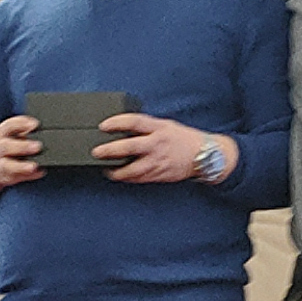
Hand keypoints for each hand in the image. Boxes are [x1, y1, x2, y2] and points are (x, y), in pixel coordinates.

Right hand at [0, 114, 42, 195]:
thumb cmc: (5, 147)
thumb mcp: (9, 135)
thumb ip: (23, 131)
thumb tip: (38, 130)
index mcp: (0, 135)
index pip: (8, 126)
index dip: (21, 123)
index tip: (35, 124)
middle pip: (5, 146)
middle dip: (21, 146)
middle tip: (38, 146)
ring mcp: (0, 165)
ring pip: (7, 166)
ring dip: (21, 166)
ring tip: (33, 166)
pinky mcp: (6, 177)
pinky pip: (16, 178)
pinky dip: (28, 176)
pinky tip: (39, 172)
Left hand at [93, 114, 230, 184]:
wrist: (204, 155)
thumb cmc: (183, 138)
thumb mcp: (165, 125)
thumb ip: (146, 127)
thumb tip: (123, 128)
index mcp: (159, 128)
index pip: (134, 122)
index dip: (117, 123)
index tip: (103, 126)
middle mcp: (158, 144)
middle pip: (129, 147)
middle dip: (110, 150)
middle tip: (96, 152)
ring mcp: (159, 161)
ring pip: (133, 169)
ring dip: (117, 171)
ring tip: (107, 170)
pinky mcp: (160, 174)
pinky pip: (140, 179)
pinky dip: (129, 178)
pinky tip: (121, 176)